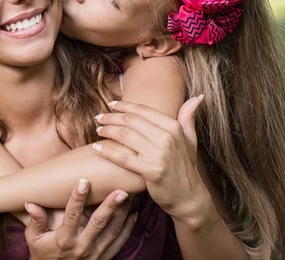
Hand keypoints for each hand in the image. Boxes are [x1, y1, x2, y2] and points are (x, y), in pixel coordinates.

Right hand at [25, 179, 136, 259]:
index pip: (72, 215)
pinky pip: (119, 243)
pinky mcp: (104, 258)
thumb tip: (31, 203)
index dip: (77, 198)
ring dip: (122, 214)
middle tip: (120, 190)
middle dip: (110, 206)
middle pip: (98, 223)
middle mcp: (82, 247)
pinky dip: (128, 229)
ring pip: (113, 231)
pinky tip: (133, 214)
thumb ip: (36, 221)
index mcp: (64, 240)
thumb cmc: (42, 253)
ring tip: (129, 196)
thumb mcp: (34, 239)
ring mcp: (95, 254)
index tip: (83, 181)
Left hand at [93, 96, 209, 223]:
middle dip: (111, 117)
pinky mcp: (150, 172)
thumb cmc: (186, 166)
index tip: (111, 104)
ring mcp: (159, 155)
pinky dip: (108, 151)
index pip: (143, 111)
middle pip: (131, 121)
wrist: (190, 197)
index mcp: (174, 128)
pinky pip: (123, 158)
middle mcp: (167, 139)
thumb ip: (188, 117)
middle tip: (98, 117)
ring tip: (98, 130)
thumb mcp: (191, 140)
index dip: (125, 106)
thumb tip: (198, 97)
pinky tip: (97, 147)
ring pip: (125, 136)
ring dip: (107, 131)